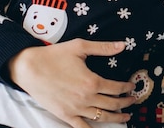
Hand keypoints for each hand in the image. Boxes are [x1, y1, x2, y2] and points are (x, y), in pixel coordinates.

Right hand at [9, 39, 136, 127]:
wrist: (29, 68)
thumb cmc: (54, 56)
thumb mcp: (80, 46)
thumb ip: (103, 47)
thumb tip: (122, 45)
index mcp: (92, 82)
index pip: (116, 88)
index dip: (127, 88)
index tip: (132, 86)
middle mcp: (86, 98)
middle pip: (112, 104)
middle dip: (126, 103)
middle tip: (133, 100)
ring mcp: (75, 109)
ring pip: (101, 117)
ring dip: (116, 118)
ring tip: (125, 117)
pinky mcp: (65, 115)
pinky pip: (82, 127)